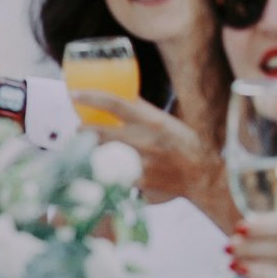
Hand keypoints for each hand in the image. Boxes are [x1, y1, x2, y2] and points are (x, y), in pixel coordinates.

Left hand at [72, 90, 224, 194]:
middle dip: (84, 131)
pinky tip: (108, 173)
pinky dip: (109, 174)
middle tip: (79, 128)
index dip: (92, 98)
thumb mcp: (165, 121)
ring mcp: (141, 166)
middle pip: (101, 133)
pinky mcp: (139, 184)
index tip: (74, 94)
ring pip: (103, 156)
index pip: (116, 104)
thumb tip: (119, 93)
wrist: (202, 176)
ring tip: (89, 149)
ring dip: (93, 152)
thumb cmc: (182, 143)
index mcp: (152, 122)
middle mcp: (145, 143)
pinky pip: (116, 177)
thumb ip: (141, 109)